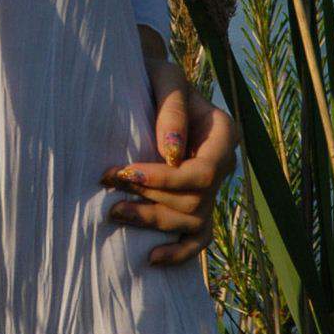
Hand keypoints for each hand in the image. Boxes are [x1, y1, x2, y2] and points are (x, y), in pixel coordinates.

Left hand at [98, 37, 239, 267]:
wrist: (148, 83)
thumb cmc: (155, 75)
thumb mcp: (165, 76)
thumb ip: (171, 108)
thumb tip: (172, 152)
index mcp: (223, 134)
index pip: (204, 173)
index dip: (165, 180)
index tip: (126, 173)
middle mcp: (222, 164)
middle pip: (196, 201)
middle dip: (151, 200)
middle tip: (110, 190)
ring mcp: (211, 187)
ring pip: (193, 222)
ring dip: (154, 223)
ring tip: (115, 214)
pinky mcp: (196, 203)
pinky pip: (198, 238)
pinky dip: (178, 252)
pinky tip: (151, 258)